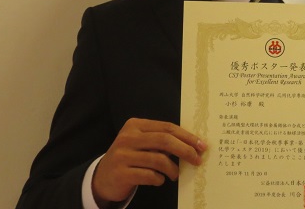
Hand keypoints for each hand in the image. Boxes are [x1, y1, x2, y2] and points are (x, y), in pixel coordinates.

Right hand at [92, 118, 206, 206]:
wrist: (102, 178)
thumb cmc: (130, 158)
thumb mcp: (141, 143)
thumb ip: (160, 140)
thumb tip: (192, 145)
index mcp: (135, 125)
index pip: (167, 127)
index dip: (187, 136)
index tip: (201, 145)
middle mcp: (128, 137)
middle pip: (164, 140)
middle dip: (185, 150)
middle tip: (197, 160)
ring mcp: (123, 155)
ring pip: (158, 159)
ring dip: (173, 169)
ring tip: (175, 174)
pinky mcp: (121, 173)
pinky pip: (149, 175)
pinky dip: (159, 179)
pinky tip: (159, 180)